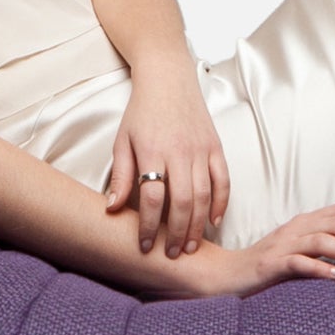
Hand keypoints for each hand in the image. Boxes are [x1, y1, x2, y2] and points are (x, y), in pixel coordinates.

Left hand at [105, 60, 230, 257]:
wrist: (168, 79)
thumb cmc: (141, 112)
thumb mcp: (122, 141)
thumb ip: (121, 176)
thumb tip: (111, 209)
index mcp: (151, 151)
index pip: (151, 198)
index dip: (148, 226)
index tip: (144, 246)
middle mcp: (179, 152)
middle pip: (181, 202)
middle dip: (176, 233)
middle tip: (171, 254)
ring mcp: (200, 149)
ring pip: (204, 195)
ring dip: (198, 225)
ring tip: (190, 246)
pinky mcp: (215, 146)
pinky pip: (223, 180)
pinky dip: (221, 203)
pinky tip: (214, 221)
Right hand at [188, 201, 334, 299]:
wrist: (227, 275)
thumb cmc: (269, 264)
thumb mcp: (301, 244)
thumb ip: (327, 230)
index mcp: (305, 222)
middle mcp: (295, 228)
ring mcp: (282, 245)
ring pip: (321, 240)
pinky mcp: (271, 264)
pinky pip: (297, 263)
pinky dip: (319, 267)